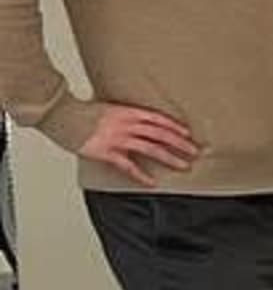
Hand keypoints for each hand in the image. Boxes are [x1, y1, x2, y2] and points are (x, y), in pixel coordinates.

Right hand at [78, 103, 199, 185]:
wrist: (61, 114)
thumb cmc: (81, 111)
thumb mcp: (108, 107)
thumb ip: (124, 115)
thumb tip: (138, 122)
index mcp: (127, 111)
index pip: (158, 119)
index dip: (174, 126)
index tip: (187, 133)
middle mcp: (126, 124)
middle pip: (160, 134)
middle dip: (179, 143)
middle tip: (194, 151)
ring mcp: (117, 138)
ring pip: (150, 149)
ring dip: (169, 158)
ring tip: (183, 165)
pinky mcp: (107, 152)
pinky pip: (128, 165)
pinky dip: (141, 175)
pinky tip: (152, 182)